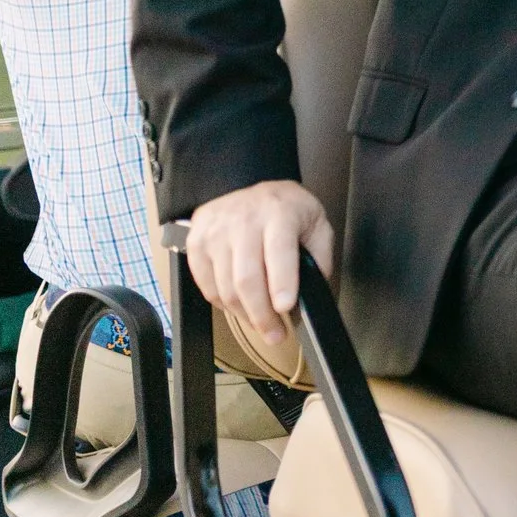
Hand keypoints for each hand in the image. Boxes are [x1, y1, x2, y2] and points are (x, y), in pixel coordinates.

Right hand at [183, 179, 333, 345]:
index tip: (286, 308)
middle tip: (275, 334)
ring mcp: (216, 232)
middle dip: (262, 314)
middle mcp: (244, 221)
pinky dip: (224, 304)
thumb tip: (315, 293)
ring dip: (245, 315)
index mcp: (279, 213)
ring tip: (262, 324)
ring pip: (226, 288)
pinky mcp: (196, 243)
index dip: (282, 283)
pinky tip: (240, 307)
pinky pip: (207, 286)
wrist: (243, 183)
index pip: (279, 252)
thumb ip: (319, 256)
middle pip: (247, 279)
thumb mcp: (315, 222)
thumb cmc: (283, 208)